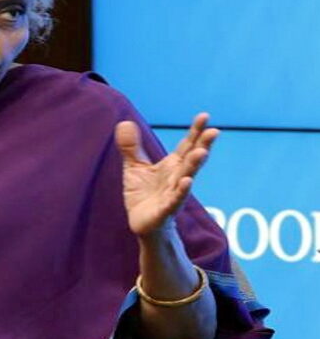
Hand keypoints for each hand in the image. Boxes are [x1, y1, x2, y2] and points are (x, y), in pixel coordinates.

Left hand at [115, 112, 218, 236]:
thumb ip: (131, 147)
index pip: (187, 145)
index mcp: (173, 165)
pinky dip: (181, 191)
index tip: (205, 116)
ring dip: (194, 166)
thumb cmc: (143, 194)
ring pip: (187, 178)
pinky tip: (187, 182)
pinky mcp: (165, 210)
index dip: (195, 131)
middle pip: (191, 159)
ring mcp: (173, 193)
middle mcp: (177, 177)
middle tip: (214, 131)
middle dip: (203, 146)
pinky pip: (174, 200)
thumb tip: (124, 122)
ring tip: (202, 153)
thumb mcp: (134, 167)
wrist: (142, 223)